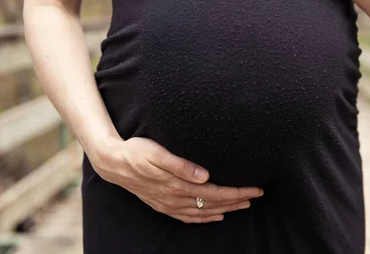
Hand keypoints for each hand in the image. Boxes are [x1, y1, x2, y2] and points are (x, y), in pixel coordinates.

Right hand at [90, 136, 263, 223]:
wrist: (112, 162)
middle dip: (237, 201)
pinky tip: (215, 216)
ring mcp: (169, 204)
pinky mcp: (163, 204)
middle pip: (213, 204)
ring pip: (204, 212)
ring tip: (243, 206)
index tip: (255, 189)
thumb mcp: (156, 153)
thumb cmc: (136, 152)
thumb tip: (205, 175)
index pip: (215, 193)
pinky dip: (205, 218)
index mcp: (178, 185)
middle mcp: (175, 198)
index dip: (237, 192)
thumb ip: (181, 165)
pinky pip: (188, 217)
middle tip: (257, 196)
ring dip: (225, 209)